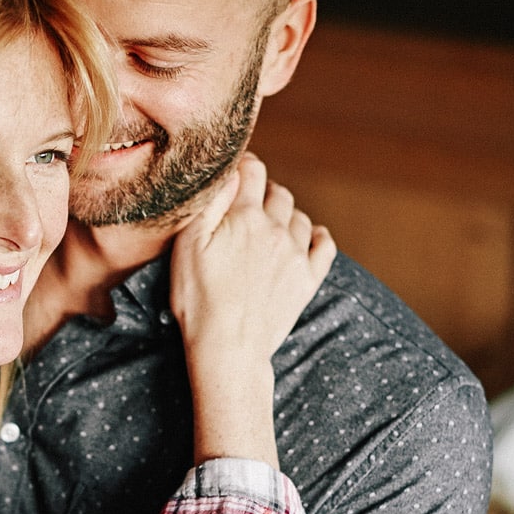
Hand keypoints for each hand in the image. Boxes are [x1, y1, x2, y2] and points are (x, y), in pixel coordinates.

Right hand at [171, 153, 334, 464]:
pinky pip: (325, 246)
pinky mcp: (307, 280)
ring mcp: (296, 254)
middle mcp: (276, 229)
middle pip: (278, 192)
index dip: (242, 164)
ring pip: (300, 217)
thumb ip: (209, 203)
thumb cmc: (199, 299)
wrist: (229, 348)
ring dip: (286, 214)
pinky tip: (309, 237)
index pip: (252, 170)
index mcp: (245, 216)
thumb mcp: (188, 247)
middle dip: (264, 190)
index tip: (234, 170)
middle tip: (248, 202)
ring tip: (269, 224)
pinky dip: (318, 236)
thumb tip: (227, 172)